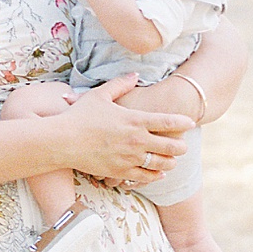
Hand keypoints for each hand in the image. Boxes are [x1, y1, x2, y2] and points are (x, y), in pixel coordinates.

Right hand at [54, 73, 188, 185]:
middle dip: (181, 147)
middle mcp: (136, 141)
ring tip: (172, 161)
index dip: (183, 122)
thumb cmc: (79, 116)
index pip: (168, 122)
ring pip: (161, 165)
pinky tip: (158, 173)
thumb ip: (120, 84)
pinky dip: (154, 175)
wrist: (62, 141)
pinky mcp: (120, 172)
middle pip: (170, 147)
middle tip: (183, 146)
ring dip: (170, 163)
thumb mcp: (100, 95)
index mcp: (134, 120)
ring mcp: (129, 159)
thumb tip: (135, 74)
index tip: (190, 123)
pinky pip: (145, 177)